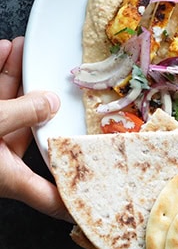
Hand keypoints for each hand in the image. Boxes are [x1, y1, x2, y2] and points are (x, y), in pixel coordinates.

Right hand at [0, 37, 70, 221]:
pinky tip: (2, 51)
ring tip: (23, 48)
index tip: (97, 200)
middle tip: (57, 74)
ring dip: (15, 76)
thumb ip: (22, 112)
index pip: (49, 196)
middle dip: (41, 98)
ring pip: (7, 106)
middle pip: (30, 128)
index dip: (73, 200)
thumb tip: (51, 103)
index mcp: (6, 177)